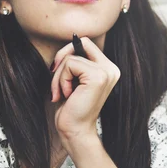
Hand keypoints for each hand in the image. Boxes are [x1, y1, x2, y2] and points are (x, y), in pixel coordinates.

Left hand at [50, 37, 119, 152]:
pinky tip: (66, 94)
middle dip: (63, 57)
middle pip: (82, 42)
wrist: (75, 131)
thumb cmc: (71, 108)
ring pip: (72, 56)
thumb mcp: (73, 79)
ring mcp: (107, 72)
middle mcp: (111, 69)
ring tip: (61, 92)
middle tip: (54, 76)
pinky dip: (61, 80)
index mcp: (108, 69)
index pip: (86, 44)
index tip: (58, 71)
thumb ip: (76, 61)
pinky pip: (70, 64)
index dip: (69, 53)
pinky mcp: (97, 77)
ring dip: (59, 75)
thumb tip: (73, 37)